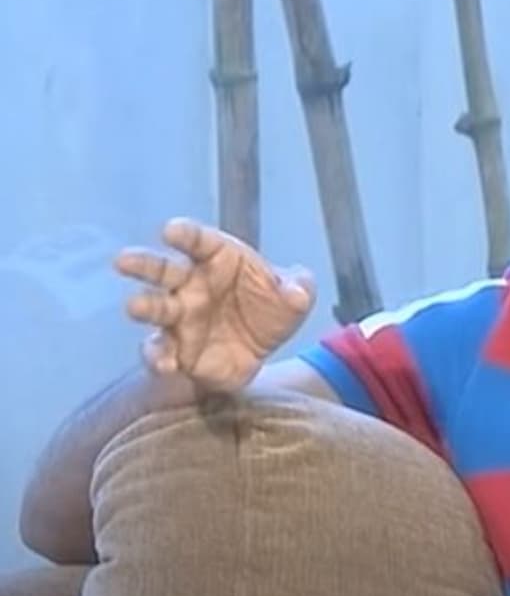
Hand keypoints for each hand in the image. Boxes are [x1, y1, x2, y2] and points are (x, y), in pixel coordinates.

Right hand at [114, 217, 315, 391]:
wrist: (264, 349)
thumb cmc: (271, 306)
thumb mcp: (296, 296)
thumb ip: (299, 288)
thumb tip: (297, 293)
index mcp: (219, 258)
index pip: (199, 241)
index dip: (185, 234)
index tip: (171, 231)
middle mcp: (191, 283)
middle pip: (162, 269)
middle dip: (143, 263)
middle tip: (123, 260)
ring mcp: (179, 317)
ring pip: (154, 308)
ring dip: (143, 306)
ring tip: (134, 307)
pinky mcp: (175, 349)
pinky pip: (160, 351)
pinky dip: (158, 357)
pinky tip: (166, 364)